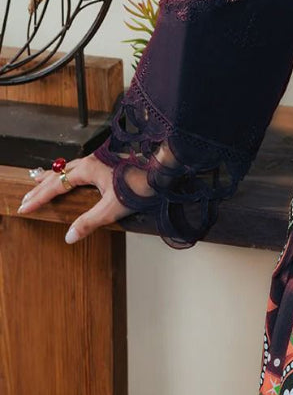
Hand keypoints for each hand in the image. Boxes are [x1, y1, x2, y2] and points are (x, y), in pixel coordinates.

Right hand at [16, 152, 152, 242]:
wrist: (164, 170)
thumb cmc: (141, 185)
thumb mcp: (112, 208)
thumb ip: (89, 222)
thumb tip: (69, 236)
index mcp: (89, 168)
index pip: (57, 184)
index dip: (39, 197)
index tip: (25, 206)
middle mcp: (93, 160)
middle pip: (60, 174)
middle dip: (41, 187)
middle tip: (26, 197)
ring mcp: (101, 159)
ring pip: (70, 168)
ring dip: (55, 176)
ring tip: (41, 181)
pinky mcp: (109, 161)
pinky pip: (81, 166)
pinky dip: (69, 173)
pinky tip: (72, 176)